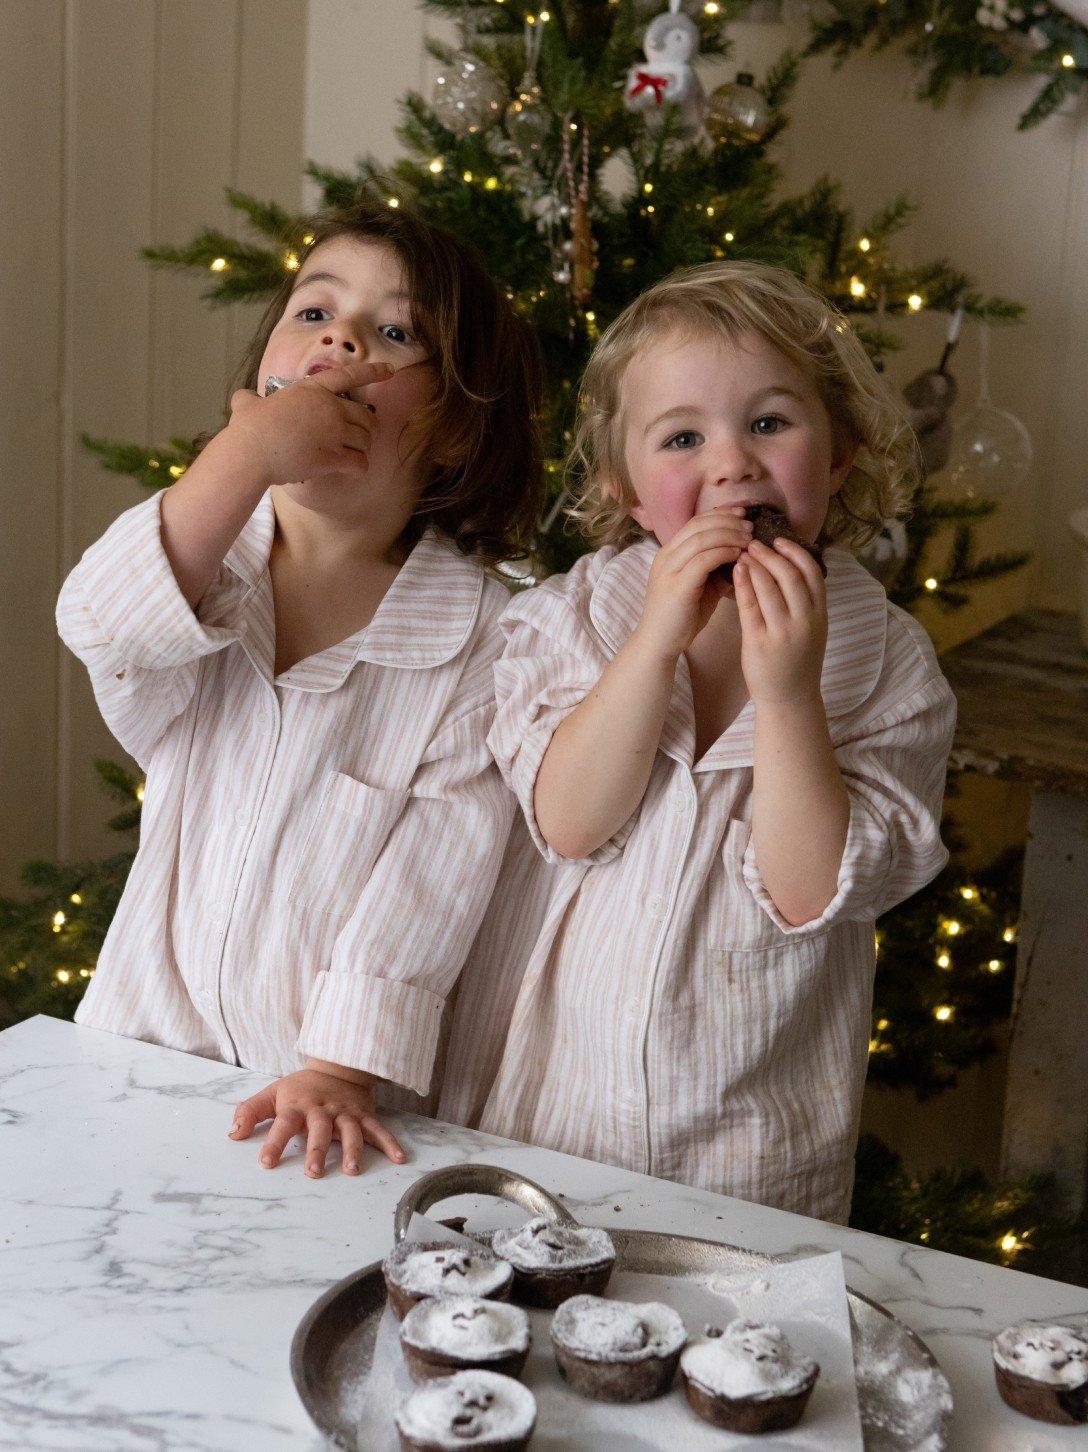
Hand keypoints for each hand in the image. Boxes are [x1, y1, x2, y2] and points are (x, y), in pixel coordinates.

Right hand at [225, 359, 393, 486]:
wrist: (251, 453)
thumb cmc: (248, 429)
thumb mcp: (247, 404)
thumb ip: (250, 399)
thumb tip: (242, 399)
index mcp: (312, 389)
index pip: (349, 376)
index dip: (373, 372)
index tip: (390, 370)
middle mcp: (329, 407)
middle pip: (365, 416)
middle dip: (367, 428)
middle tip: (361, 437)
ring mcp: (334, 432)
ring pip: (365, 440)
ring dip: (362, 450)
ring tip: (351, 456)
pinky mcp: (334, 456)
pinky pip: (359, 463)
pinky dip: (359, 469)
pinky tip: (352, 472)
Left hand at [228, 1062, 407, 1177]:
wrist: (337, 1066)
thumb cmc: (301, 1087)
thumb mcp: (273, 1093)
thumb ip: (251, 1111)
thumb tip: (233, 1133)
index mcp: (298, 1105)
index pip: (283, 1123)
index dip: (274, 1142)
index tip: (266, 1162)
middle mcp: (323, 1109)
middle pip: (319, 1129)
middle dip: (316, 1150)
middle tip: (312, 1172)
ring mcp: (346, 1113)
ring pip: (350, 1131)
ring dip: (352, 1150)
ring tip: (352, 1170)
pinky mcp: (364, 1115)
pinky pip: (378, 1130)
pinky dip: (390, 1143)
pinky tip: (399, 1159)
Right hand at [634, 508, 753, 659]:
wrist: (659, 645)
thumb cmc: (682, 618)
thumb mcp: (701, 587)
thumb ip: (714, 569)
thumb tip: (740, 554)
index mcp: (668, 554)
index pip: (694, 523)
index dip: (720, 515)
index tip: (742, 516)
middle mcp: (665, 557)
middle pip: (698, 525)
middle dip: (727, 522)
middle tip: (750, 526)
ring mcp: (668, 570)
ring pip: (701, 539)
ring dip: (728, 535)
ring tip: (748, 539)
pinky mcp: (676, 586)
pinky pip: (702, 560)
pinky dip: (722, 553)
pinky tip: (737, 555)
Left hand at [733, 536, 826, 705]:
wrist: (790, 698)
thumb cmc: (798, 659)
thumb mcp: (813, 629)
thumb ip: (807, 601)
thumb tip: (793, 565)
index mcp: (820, 615)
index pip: (812, 573)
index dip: (795, 552)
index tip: (779, 540)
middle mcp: (804, 622)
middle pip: (790, 575)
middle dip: (771, 554)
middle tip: (754, 542)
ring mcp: (782, 633)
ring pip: (769, 588)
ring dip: (754, 565)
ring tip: (742, 553)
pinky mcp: (759, 643)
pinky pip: (750, 606)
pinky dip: (743, 584)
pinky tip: (736, 572)